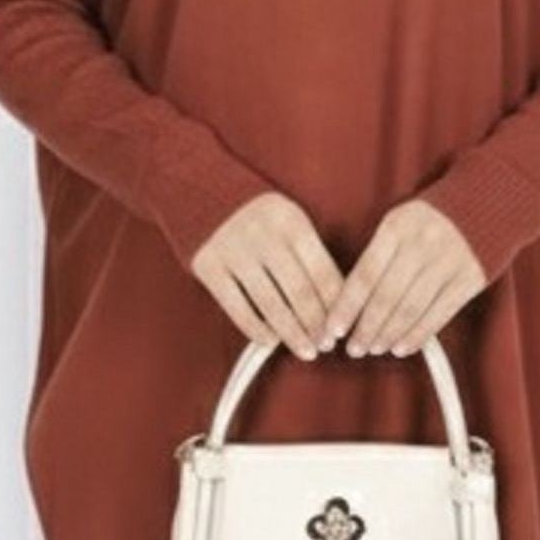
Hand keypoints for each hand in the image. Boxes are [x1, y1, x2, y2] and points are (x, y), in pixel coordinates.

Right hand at [187, 190, 344, 360]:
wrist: (198, 189)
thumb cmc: (255, 213)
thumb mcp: (287, 219)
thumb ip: (308, 253)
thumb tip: (333, 304)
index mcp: (292, 221)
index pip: (322, 273)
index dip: (334, 307)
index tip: (341, 330)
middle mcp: (264, 236)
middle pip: (299, 292)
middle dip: (316, 326)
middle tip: (324, 346)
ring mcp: (234, 251)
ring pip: (271, 305)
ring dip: (291, 334)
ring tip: (305, 351)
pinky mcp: (209, 266)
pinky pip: (237, 307)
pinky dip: (256, 329)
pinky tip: (270, 341)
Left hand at [321, 199, 486, 357]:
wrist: (490, 197)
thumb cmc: (435, 215)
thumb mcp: (402, 220)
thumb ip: (381, 253)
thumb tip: (352, 300)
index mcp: (397, 227)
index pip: (364, 274)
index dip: (346, 306)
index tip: (332, 329)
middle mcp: (421, 245)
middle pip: (386, 297)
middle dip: (366, 328)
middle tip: (353, 349)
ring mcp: (448, 262)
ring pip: (411, 309)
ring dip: (389, 335)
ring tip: (375, 348)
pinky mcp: (470, 278)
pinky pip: (440, 313)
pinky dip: (418, 334)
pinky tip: (402, 347)